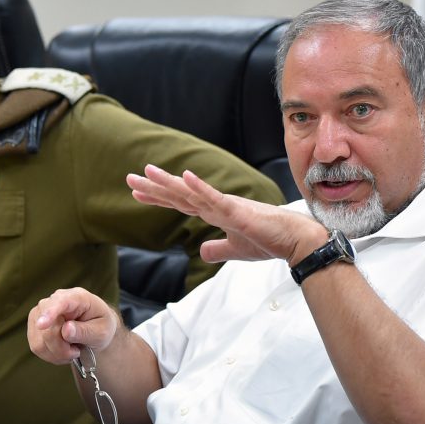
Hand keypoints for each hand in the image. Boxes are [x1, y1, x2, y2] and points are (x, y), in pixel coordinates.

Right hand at [28, 287, 120, 364]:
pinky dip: (51, 355)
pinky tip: (63, 351)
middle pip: (47, 328)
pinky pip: (36, 346)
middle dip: (61, 347)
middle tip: (77, 351)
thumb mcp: (101, 331)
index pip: (61, 302)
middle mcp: (55, 301)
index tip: (42, 325)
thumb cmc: (100, 326)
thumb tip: (66, 330)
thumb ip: (85, 331)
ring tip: (72, 350)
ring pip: (40, 341)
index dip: (50, 313)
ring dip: (57, 353)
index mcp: (77, 297)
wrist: (95, 329)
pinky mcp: (34, 326)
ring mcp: (41, 312)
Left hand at [126, 164, 327, 264]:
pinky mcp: (238, 211)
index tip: (137, 192)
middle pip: (180, 195)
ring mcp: (226, 206)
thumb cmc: (269, 241)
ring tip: (148, 171)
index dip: (159, 197)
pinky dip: (200, 188)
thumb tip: (201, 252)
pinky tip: (186, 176)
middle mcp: (217, 205)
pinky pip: (215, 198)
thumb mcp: (236, 249)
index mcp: (216, 212)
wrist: (294, 240)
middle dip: (154, 187)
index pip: (181, 203)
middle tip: (130, 178)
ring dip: (169, 182)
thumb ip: (217, 249)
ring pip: (192, 193)